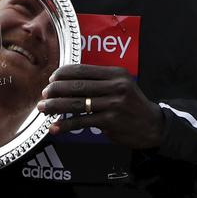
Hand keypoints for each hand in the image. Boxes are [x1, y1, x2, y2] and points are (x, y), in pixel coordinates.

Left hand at [36, 64, 163, 149]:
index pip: (83, 69)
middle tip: (44, 94)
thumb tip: (66, 81)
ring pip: (77, 103)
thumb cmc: (131, 104)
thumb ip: (99, 81)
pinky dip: (66, 124)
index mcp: (116, 74)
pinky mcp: (111, 121)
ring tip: (43, 108)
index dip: (63, 73)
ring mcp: (114, 104)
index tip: (51, 79)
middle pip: (78, 85)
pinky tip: (55, 127)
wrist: (153, 125)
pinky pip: (82, 122)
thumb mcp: (121, 85)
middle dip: (56, 90)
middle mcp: (116, 86)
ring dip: (56, 106)